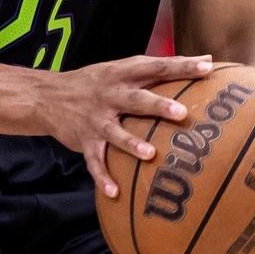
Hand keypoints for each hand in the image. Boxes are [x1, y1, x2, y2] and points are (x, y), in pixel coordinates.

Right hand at [37, 55, 214, 198]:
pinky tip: (115, 192)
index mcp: (122, 74)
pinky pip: (94, 161)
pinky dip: (102, 177)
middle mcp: (109, 95)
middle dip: (158, 105)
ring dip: (131, 143)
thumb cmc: (97, 82)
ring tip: (150, 153)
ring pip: (115, 132)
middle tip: (181, 112)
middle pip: (136, 99)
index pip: (155, 67)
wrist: (47, 96)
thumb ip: (158, 68)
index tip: (205, 67)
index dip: (181, 66)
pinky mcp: (84, 140)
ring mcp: (96, 119)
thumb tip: (207, 61)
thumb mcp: (121, 68)